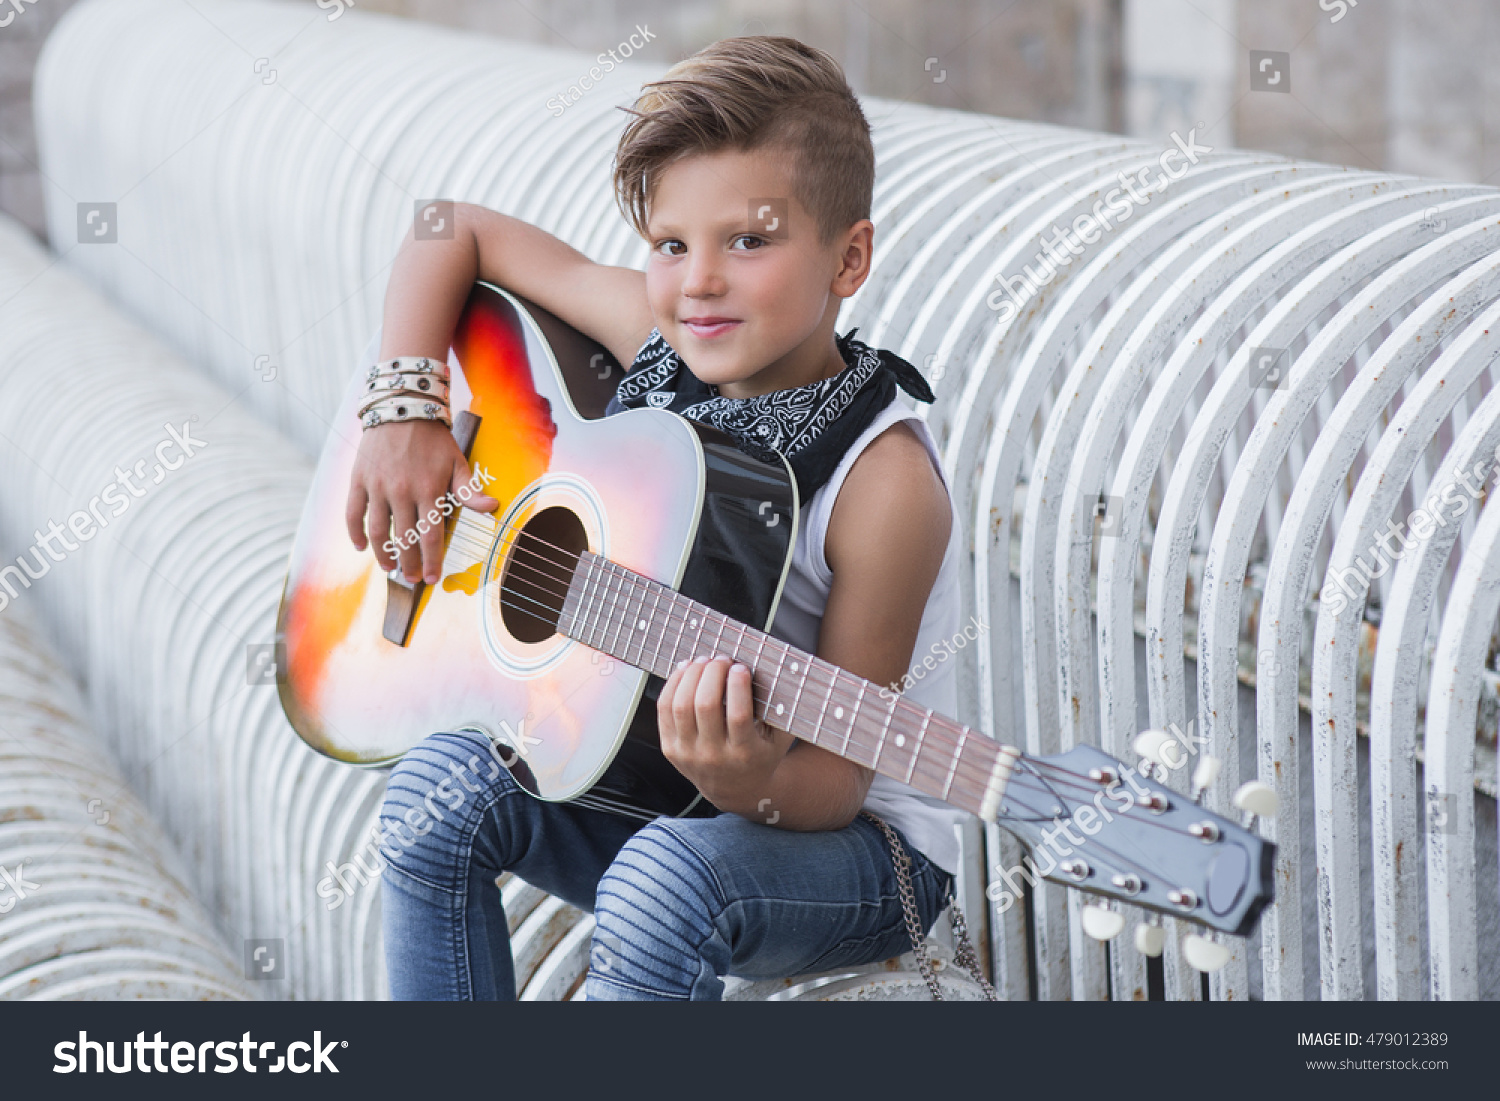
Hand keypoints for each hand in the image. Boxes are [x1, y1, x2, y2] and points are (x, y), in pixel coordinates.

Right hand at [345, 419, 496, 582]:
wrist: (401, 409)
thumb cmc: (433, 440)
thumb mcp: (457, 462)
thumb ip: (470, 490)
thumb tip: (492, 508)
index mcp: (429, 490)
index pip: (432, 536)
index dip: (432, 561)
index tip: (432, 579)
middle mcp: (402, 492)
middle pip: (405, 539)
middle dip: (409, 564)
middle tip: (412, 579)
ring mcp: (378, 487)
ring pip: (378, 531)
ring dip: (383, 554)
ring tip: (390, 568)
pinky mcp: (359, 480)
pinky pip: (353, 513)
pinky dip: (355, 533)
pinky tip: (361, 547)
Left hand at [657, 656, 794, 815]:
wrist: (737, 789)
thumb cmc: (761, 754)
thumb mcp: (780, 737)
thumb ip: (783, 709)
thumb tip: (782, 672)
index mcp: (745, 753)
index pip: (738, 716)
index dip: (738, 686)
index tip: (741, 667)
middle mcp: (714, 756)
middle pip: (705, 705)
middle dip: (713, 673)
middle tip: (722, 660)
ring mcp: (688, 753)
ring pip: (680, 705)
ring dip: (691, 675)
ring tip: (704, 662)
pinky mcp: (670, 749)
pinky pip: (664, 710)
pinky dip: (673, 684)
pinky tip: (685, 671)